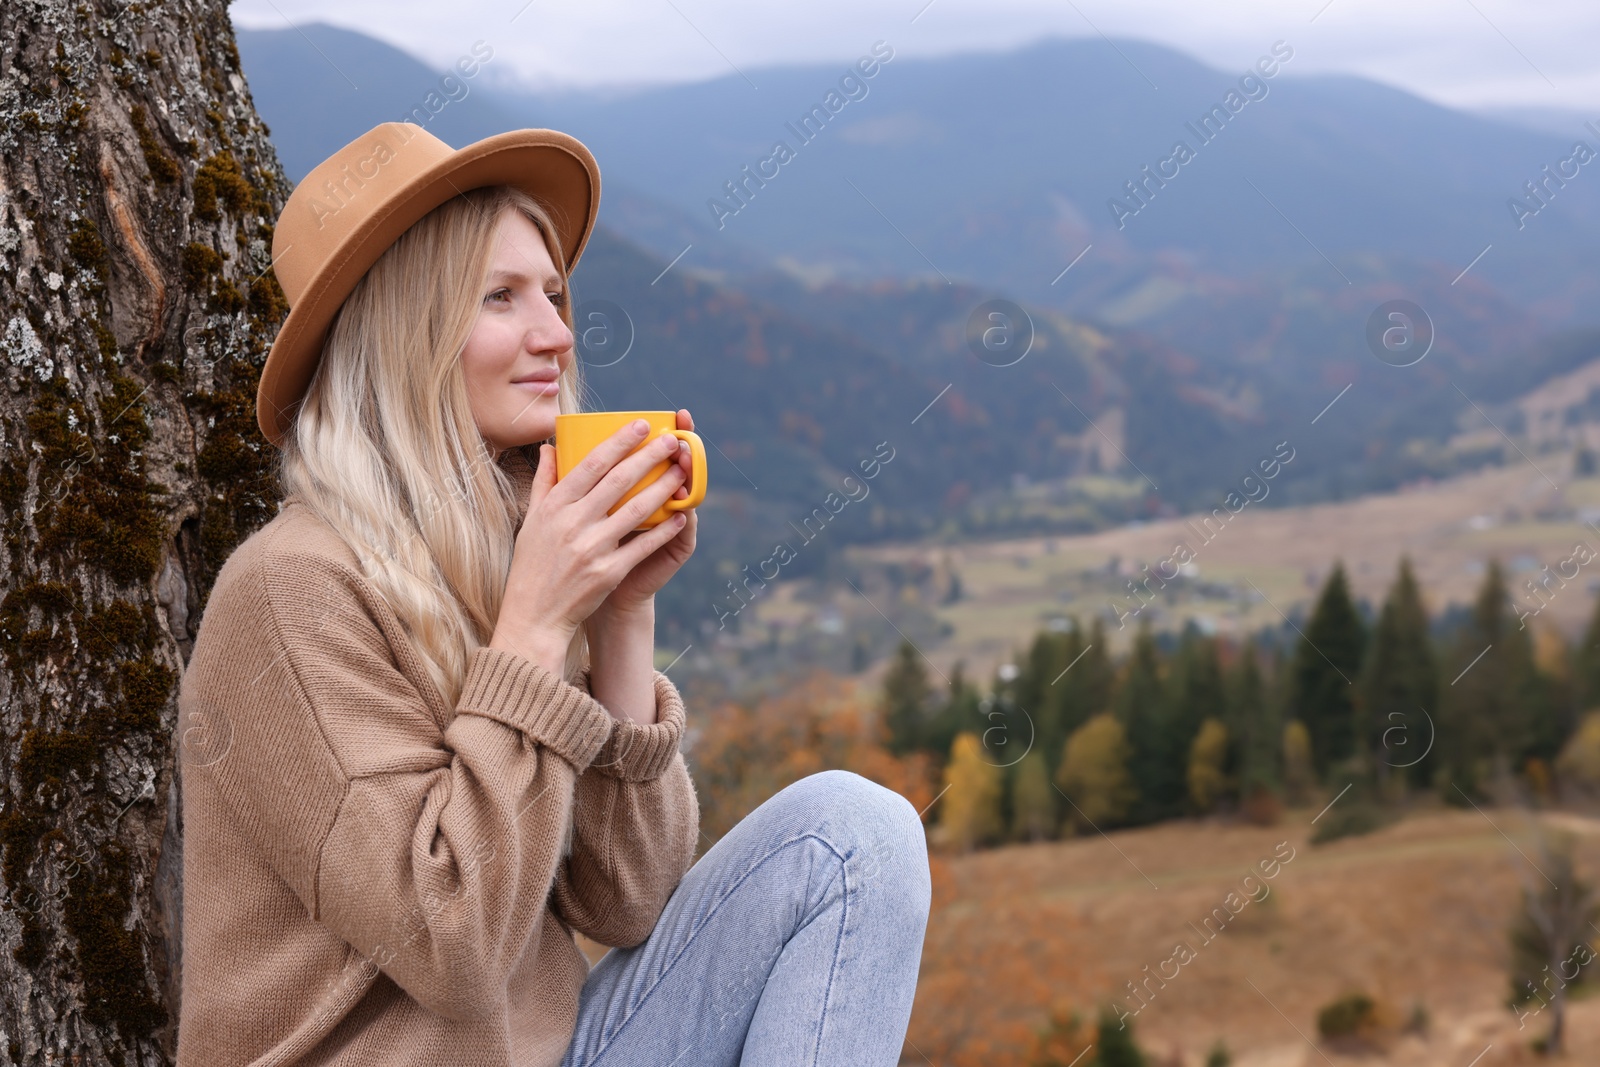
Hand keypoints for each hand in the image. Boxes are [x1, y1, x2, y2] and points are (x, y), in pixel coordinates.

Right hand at [489, 415, 692, 669]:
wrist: (534, 616)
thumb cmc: (533, 565)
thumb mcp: (532, 521)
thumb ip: (544, 482)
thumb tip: (549, 447)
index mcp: (554, 506)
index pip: (591, 464)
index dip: (619, 442)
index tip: (641, 424)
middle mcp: (572, 523)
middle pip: (618, 481)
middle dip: (649, 456)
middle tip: (672, 440)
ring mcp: (591, 549)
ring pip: (636, 510)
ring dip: (664, 488)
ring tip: (683, 472)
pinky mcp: (608, 573)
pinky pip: (643, 545)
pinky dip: (663, 529)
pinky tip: (679, 515)